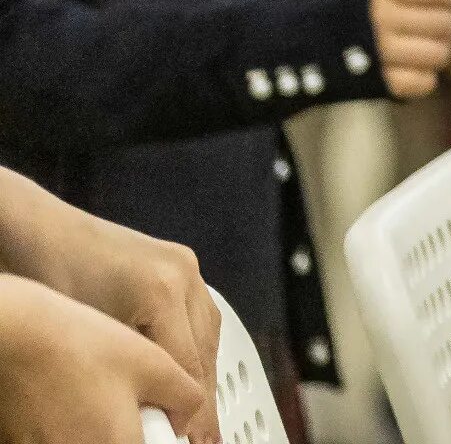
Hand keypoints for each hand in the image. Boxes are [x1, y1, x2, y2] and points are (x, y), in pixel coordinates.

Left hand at [0, 275, 214, 443]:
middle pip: (206, 351)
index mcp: (160, 293)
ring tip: (198, 407)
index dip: (188, 410)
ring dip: (204, 370)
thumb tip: (144, 408)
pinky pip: (201, 312)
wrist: (38, 229)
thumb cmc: (45, 275)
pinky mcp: (179, 262)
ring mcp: (184, 266)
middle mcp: (182, 275)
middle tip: (199, 434)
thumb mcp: (85, 335)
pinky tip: (187, 365)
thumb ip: (124, 370)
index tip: (185, 436)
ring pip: (210, 332)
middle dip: (202, 396)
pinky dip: (197, 343)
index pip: (187, 368)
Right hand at [369, 0, 450, 98]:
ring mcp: (378, 51)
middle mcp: (378, 17)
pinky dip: (424, 79)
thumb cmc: (383, 9)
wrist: (329, 45)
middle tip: (432, 28)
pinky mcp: (381, 82)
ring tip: (422, 47)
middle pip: (446, 23)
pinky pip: (425, 83)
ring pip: (439, 54)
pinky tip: (412, 68)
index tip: (442, 1)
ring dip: (438, 53)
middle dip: (447, 26)